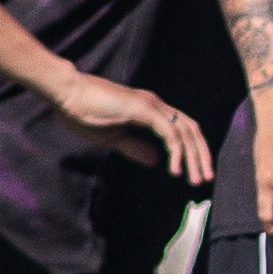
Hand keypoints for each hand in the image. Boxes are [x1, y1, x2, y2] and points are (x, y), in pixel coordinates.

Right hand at [50, 72, 213, 183]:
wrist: (67, 94)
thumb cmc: (84, 113)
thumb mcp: (113, 138)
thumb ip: (135, 148)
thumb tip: (156, 160)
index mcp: (150, 110)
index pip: (181, 130)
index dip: (192, 150)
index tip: (195, 172)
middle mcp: (156, 105)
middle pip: (190, 130)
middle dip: (201, 155)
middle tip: (205, 179)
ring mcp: (151, 105)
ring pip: (184, 132)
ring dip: (194, 157)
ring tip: (196, 179)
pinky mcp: (143, 110)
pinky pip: (169, 133)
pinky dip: (176, 152)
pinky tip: (175, 169)